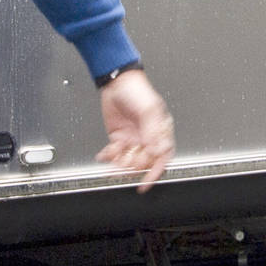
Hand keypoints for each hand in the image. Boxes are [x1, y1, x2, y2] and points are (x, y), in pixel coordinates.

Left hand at [96, 69, 173, 191]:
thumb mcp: (149, 109)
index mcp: (161, 132)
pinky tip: (104, 155)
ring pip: (128, 160)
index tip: (145, 183)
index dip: (155, 172)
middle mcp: (147, 138)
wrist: (116, 81)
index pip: (162, 158)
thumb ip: (152, 131)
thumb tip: (155, 150)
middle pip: (143, 162)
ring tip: (111, 160)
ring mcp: (133, 139)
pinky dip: (108, 156)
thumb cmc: (137, 90)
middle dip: (132, 165)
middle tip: (123, 162)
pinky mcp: (119, 138)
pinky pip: (115, 153)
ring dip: (119, 163)